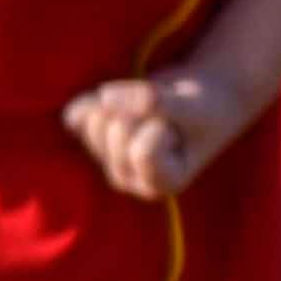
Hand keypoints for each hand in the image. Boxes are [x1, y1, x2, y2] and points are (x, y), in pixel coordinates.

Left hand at [67, 57, 263, 199]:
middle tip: (167, 115)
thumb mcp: (190, 104)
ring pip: (96, 121)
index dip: (162, 124)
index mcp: (163, 184)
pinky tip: (120, 101)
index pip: (142, 152)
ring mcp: (108, 161)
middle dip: (142, 111)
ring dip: (124, 103)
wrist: (202, 96)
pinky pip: (75, 115)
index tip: (182, 127)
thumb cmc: (205, 106)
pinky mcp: (92, 140)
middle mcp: (130, 180)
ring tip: (151, 111)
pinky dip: (93, 100)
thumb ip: (152, 102)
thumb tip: (104, 96)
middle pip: (117, 132)